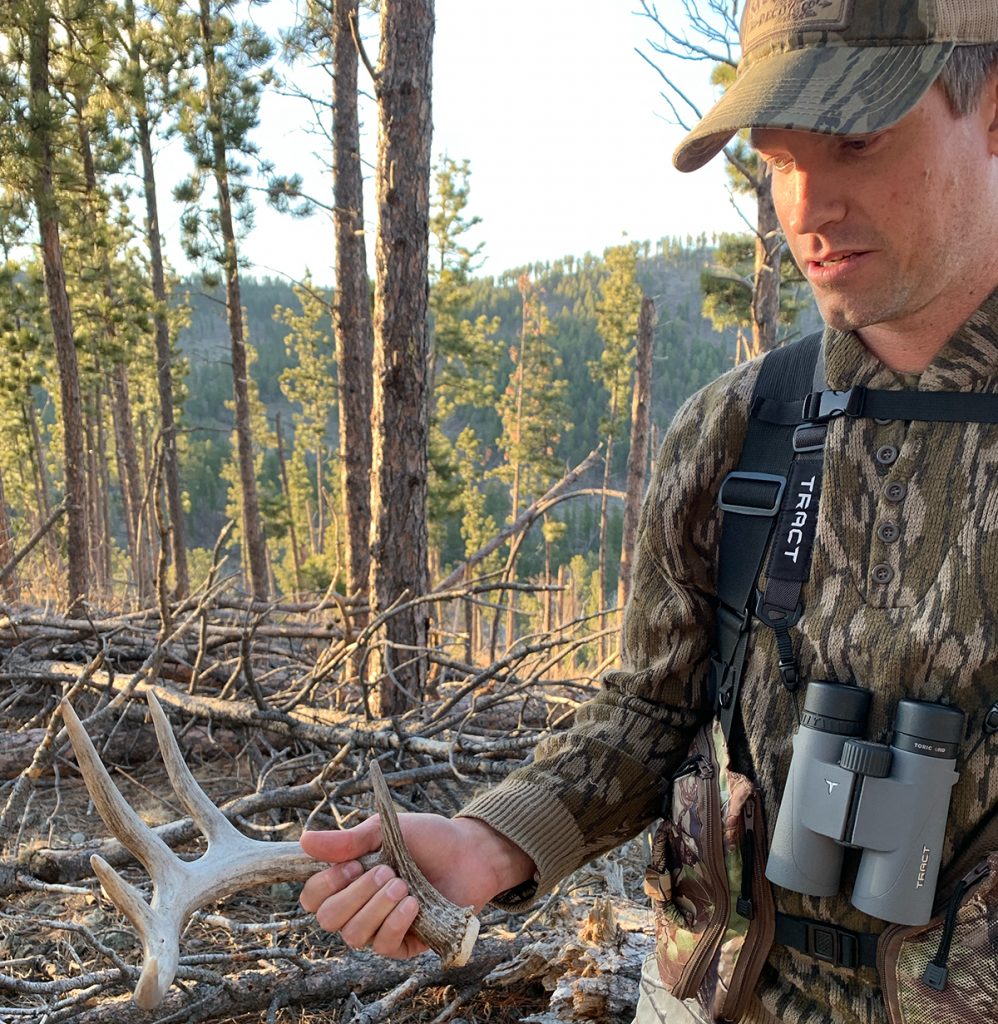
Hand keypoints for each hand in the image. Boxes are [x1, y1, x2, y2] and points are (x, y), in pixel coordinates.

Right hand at [299, 813, 533, 958]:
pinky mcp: (406, 943)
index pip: (313, 896)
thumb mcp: (384, 831)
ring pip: (354, 935)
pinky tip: (413, 904)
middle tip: (385, 871)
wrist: (470, 852)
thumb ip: (347, 841)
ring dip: (376, 907)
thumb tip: (305, 841)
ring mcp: (381, 927)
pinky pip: (384, 946)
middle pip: (329, 919)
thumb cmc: (427, 838)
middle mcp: (359, 906)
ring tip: (402, 884)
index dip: (324, 885)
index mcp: (349, 878)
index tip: (350, 864)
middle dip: (354, 895)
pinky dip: (395, 923)